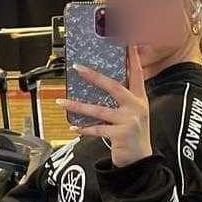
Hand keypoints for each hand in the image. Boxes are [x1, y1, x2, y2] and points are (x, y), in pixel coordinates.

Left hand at [57, 45, 152, 166]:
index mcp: (140, 99)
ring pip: (99, 110)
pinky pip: (97, 129)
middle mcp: (136, 107)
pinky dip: (84, 129)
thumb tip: (102, 84)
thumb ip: (124, 99)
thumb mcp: (134, 113)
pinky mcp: (121, 135)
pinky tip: (73, 128)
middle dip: (94, 76)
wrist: (140, 161)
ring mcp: (129, 121)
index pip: (137, 73)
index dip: (132, 57)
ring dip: (78, 106)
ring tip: (61, 103)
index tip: (127, 41)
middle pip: (114, 87)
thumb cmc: (133, 135)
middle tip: (78, 67)